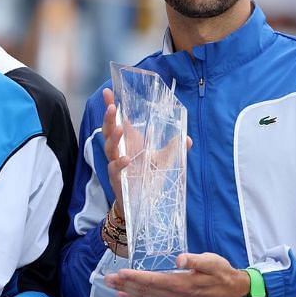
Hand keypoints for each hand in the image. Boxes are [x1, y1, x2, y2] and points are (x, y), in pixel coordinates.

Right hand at [101, 87, 191, 222]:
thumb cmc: (148, 179)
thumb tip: (187, 138)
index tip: (108, 91)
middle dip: (109, 118)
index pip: (119, 120)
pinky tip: (125, 159)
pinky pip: (114, 169)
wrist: (141, 205)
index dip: (112, 106)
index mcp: (129, 142)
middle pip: (109, 130)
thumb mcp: (164, 161)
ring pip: (109, 147)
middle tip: (112, 107)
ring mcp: (116, 164)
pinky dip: (119, 163)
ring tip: (119, 128)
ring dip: (113, 137)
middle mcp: (120, 151)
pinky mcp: (117, 179)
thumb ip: (174, 148)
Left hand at [103, 252, 248, 296]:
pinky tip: (126, 295)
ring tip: (111, 286)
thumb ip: (197, 260)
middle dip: (125, 284)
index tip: (122, 272)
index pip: (155, 280)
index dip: (138, 277)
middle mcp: (175, 295)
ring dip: (128, 291)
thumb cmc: (221, 272)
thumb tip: (181, 258)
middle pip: (146, 290)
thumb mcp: (213, 262)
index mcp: (183, 284)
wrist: (232, 291)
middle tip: (107, 279)